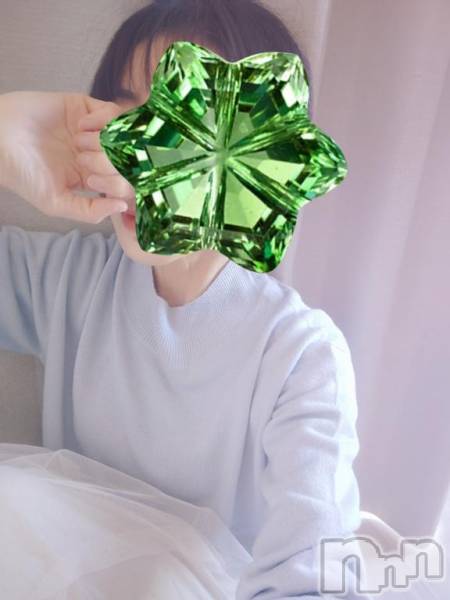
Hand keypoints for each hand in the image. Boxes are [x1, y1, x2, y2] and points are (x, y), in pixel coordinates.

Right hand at [0, 91, 132, 223]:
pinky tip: (80, 126)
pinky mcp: (85, 108)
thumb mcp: (55, 203)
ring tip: (78, 142)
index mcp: (93, 179)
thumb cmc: (22, 174)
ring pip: (124, 136)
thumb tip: (122, 207)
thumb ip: (89, 210)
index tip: (90, 181)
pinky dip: (101, 120)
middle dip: (110, 163)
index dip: (117, 184)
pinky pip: (112, 112)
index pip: (125, 184)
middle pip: (129, 160)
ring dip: (105, 140)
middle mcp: (97, 156)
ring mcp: (94, 132)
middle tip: (82, 160)